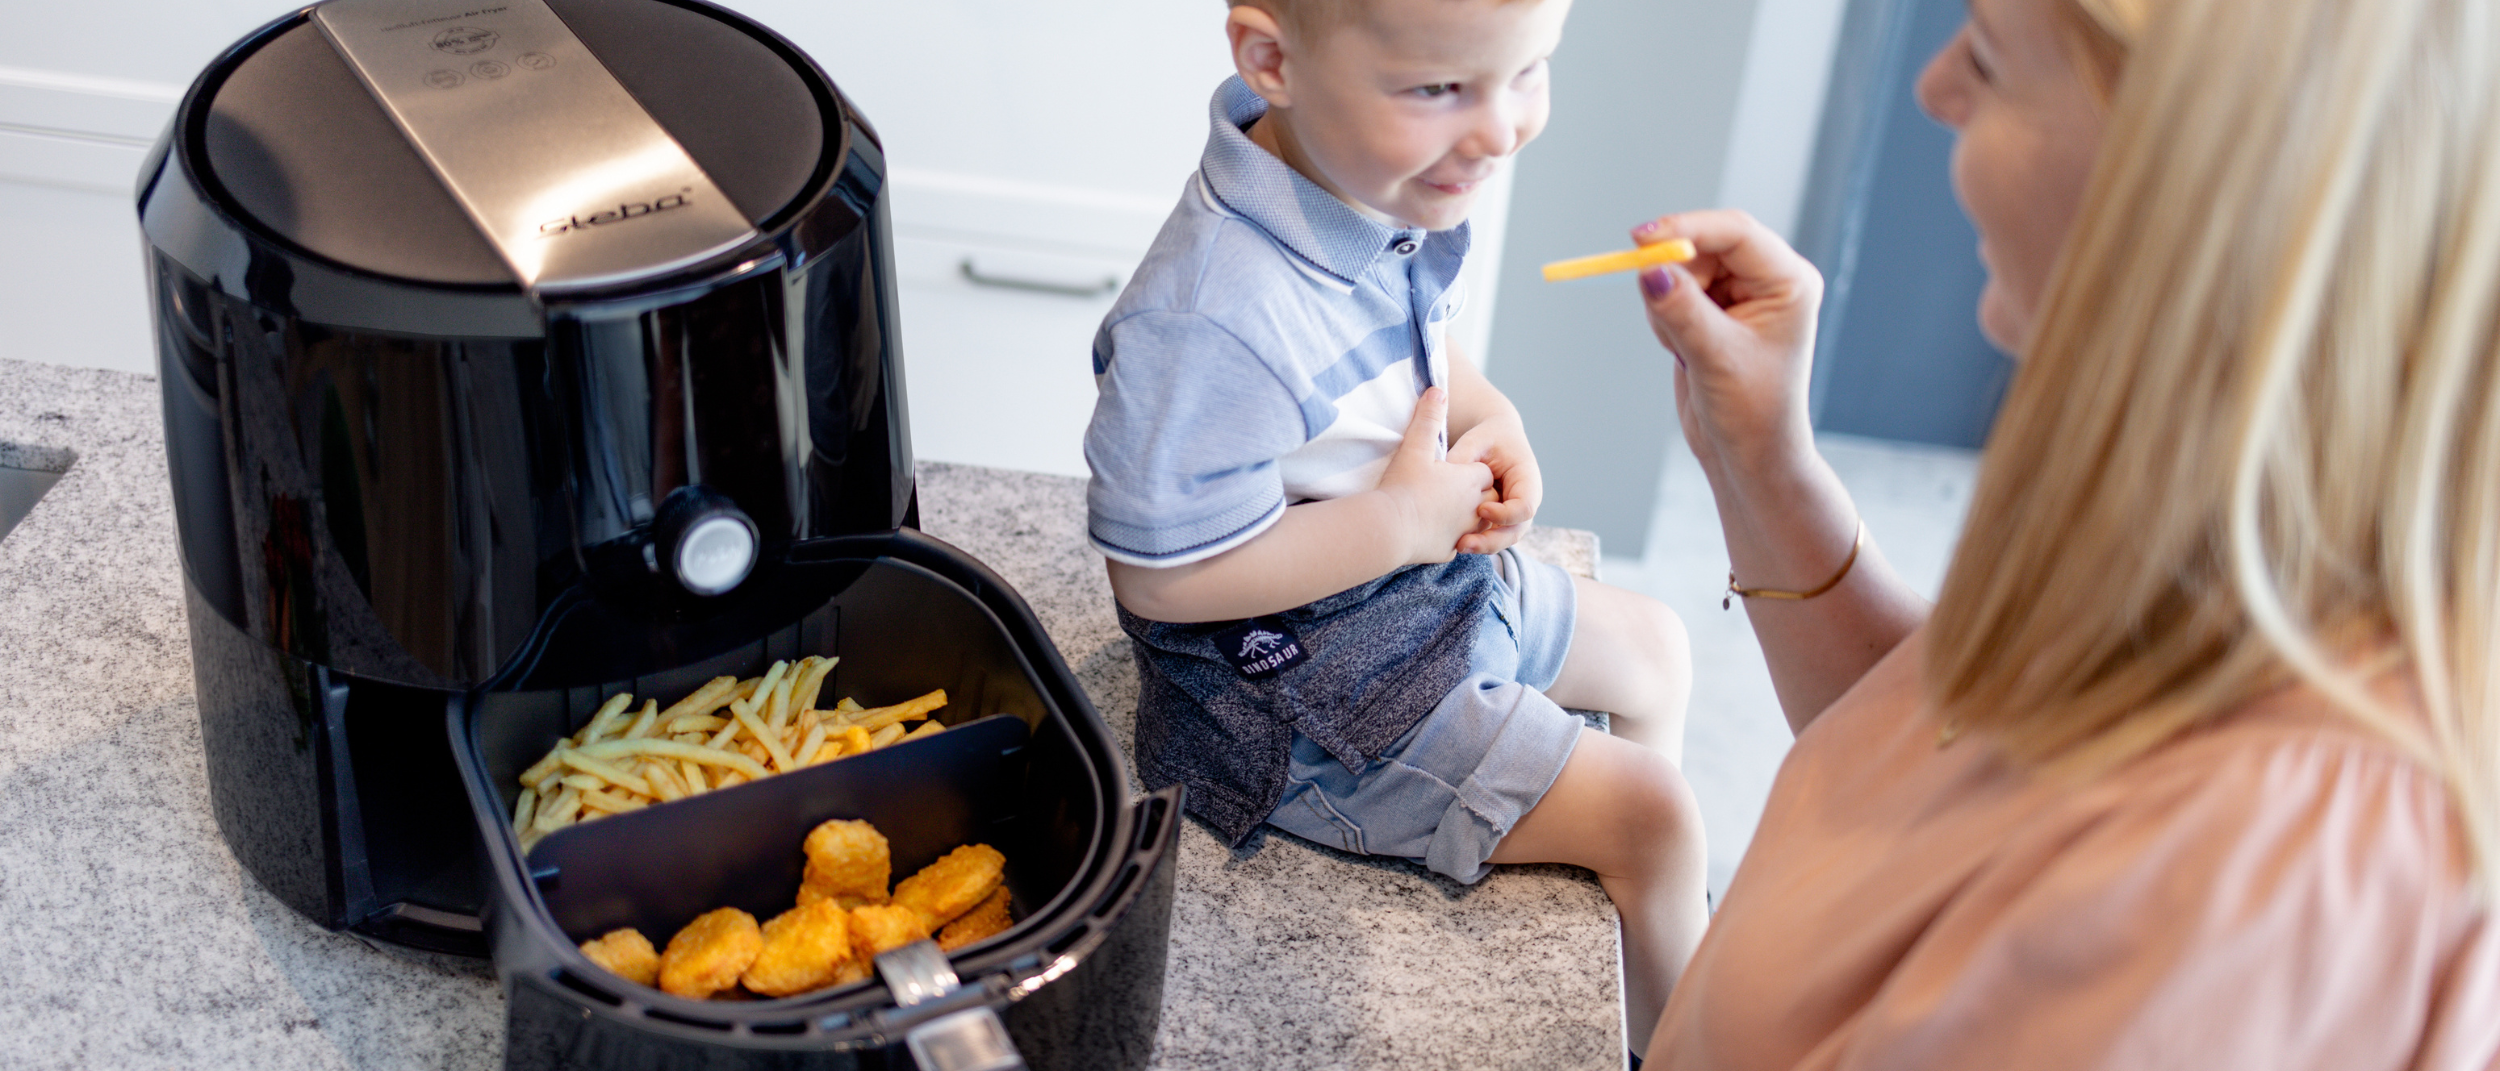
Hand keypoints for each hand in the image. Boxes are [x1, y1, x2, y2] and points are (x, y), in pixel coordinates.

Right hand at [1376, 387, 1495, 564]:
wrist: (1387, 530)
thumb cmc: (1402, 487)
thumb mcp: (1415, 447)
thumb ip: (1428, 419)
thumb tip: (1437, 391)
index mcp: (1471, 481)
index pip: (1484, 472)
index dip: (1469, 470)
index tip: (1452, 469)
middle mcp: (1474, 508)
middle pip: (1486, 498)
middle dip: (1473, 493)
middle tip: (1447, 488)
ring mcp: (1462, 532)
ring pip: (1475, 524)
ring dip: (1464, 517)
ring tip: (1441, 510)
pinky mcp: (1447, 551)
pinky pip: (1454, 543)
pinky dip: (1446, 537)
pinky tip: (1430, 531)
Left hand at [1450, 411, 1540, 554]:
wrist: (1494, 439)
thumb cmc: (1486, 438)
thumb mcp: (1475, 441)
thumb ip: (1463, 458)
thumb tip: (1444, 479)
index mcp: (1527, 478)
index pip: (1525, 505)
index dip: (1505, 513)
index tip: (1481, 509)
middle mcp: (1526, 499)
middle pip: (1517, 530)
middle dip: (1492, 540)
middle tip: (1465, 543)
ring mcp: (1515, 513)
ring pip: (1505, 538)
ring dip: (1484, 545)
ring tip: (1459, 546)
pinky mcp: (1501, 520)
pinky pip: (1493, 536)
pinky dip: (1478, 542)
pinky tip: (1456, 542)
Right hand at [1631, 210, 1824, 484]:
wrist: (1749, 455)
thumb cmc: (1753, 412)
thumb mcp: (1715, 359)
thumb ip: (1681, 310)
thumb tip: (1648, 269)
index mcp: (1788, 281)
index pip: (1735, 233)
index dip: (1687, 229)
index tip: (1641, 240)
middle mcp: (1768, 279)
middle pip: (1705, 245)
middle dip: (1674, 274)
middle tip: (1657, 309)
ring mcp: (1740, 293)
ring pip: (1683, 267)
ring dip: (1668, 302)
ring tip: (1684, 348)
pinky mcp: (1714, 310)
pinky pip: (1674, 289)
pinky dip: (1664, 315)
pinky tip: (1681, 349)